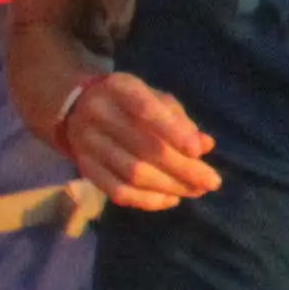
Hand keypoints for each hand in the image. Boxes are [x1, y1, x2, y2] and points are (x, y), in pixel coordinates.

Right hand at [52, 67, 220, 208]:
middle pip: (143, 149)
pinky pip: (118, 192)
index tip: (198, 152)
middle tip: (211, 182)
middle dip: (182, 169)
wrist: (77, 107)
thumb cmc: (129, 102)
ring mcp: (88, 144)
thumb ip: (180, 120)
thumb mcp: (154, 98)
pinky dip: (147, 200)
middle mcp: (98, 115)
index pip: (145, 110)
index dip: (173, 132)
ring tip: (195, 191)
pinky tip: (170, 199)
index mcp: (119, 89)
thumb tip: (205, 145)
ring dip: (169, 187)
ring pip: (133, 174)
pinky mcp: (85, 168)